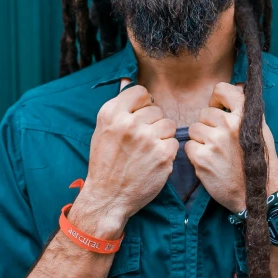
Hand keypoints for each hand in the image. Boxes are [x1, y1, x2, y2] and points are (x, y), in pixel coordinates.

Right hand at [69, 78, 178, 237]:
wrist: (108, 196)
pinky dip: (167, 151)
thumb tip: (128, 80)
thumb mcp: (103, 129)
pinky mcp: (163, 154)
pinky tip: (154, 161)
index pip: (140, 92)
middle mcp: (129, 123)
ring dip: (162, 136)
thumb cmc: (105, 163)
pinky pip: (174, 142)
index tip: (139, 117)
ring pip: (168, 124)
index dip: (142, 105)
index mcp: (111, 113)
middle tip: (140, 141)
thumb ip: (119, 106)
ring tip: (147, 151)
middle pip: (156, 109)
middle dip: (152, 123)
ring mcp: (147, 139)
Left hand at [185, 82, 277, 212]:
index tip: (219, 109)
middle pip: (204, 113)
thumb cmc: (259, 163)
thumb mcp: (260, 131)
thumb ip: (246, 110)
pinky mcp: (201, 157)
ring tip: (216, 154)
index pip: (222, 90)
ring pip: (194, 129)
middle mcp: (230, 125)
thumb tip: (237, 87)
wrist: (258, 195)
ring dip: (201, 140)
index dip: (217, 99)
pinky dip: (196, 154)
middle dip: (209, 126)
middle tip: (220, 142)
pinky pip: (188, 146)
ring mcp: (215, 141)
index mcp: (246, 115)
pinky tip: (210, 163)